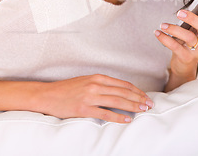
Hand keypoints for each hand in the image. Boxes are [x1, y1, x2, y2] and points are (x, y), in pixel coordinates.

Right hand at [38, 74, 153, 123]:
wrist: (47, 95)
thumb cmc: (66, 89)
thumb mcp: (85, 82)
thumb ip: (101, 85)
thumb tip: (118, 92)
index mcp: (97, 77)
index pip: (122, 84)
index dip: (136, 90)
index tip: (145, 96)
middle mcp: (95, 85)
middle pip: (123, 92)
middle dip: (139, 98)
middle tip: (150, 104)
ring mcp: (90, 97)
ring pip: (117, 101)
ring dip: (133, 106)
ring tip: (143, 110)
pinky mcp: (84, 109)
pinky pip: (105, 113)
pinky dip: (118, 117)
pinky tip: (127, 120)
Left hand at [155, 0, 197, 87]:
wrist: (184, 66)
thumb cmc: (186, 43)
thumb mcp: (189, 30)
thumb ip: (188, 20)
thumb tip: (182, 9)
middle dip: (193, 18)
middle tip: (179, 12)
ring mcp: (196, 49)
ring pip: (189, 37)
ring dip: (175, 29)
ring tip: (163, 25)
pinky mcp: (186, 57)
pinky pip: (176, 47)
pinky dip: (165, 39)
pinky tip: (157, 33)